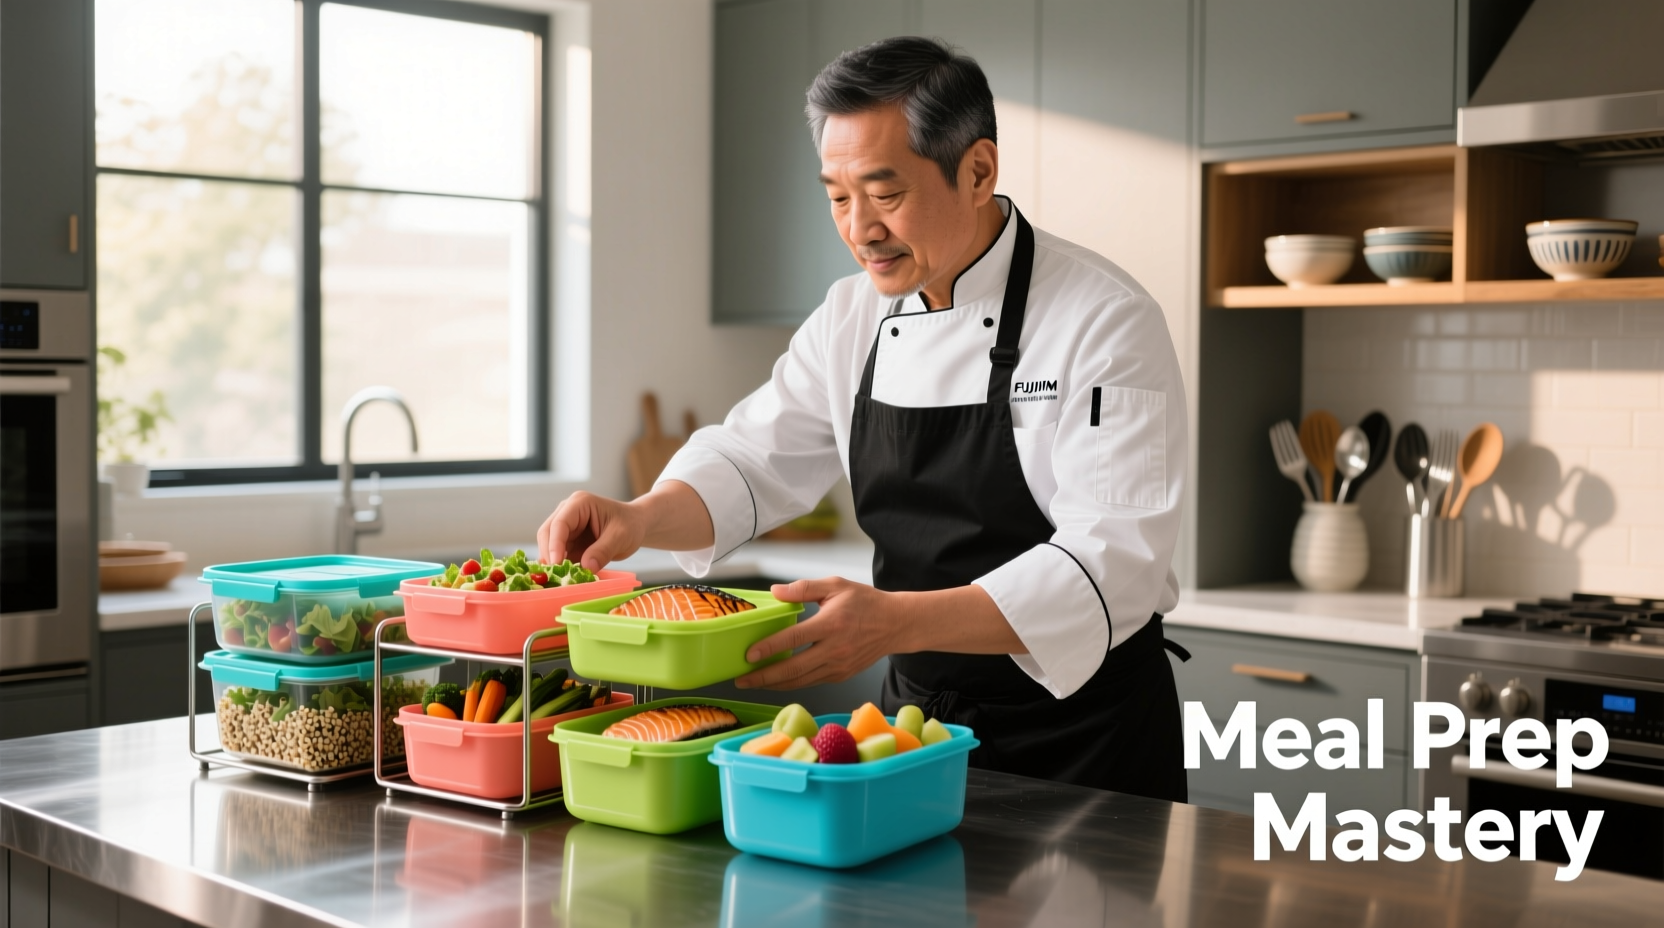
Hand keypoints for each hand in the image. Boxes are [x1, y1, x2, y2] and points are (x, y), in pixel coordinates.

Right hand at [537, 491, 644, 571]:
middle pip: (547, 533)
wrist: (635, 525)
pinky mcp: (568, 541)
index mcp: (580, 503)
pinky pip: (558, 554)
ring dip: (553, 562)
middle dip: (549, 554)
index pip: (560, 523)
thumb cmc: (630, 524)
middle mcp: (567, 512)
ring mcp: (566, 527)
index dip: (555, 544)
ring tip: (561, 579)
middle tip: (555, 575)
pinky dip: (559, 566)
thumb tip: (586, 568)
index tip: (556, 563)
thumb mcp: (621, 537)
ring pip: (549, 545)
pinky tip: (565, 578)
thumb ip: (603, 551)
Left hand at [734, 578, 901, 689]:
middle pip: (794, 669)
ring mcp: (839, 666)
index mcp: (831, 624)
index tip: (749, 654)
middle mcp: (835, 649)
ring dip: (774, 684)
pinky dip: (792, 684)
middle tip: (741, 679)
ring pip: (801, 681)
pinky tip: (776, 681)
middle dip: (764, 676)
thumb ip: (804, 588)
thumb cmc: (865, 602)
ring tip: (753, 682)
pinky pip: (811, 682)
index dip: (770, 648)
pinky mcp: (841, 675)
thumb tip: (775, 591)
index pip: (794, 639)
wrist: (896, 624)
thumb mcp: (836, 585)